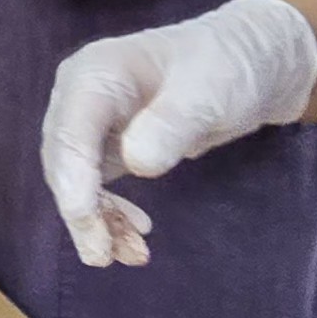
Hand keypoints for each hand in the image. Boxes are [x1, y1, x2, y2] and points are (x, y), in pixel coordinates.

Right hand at [34, 0, 316, 269]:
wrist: (252, 62)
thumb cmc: (229, 66)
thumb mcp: (209, 93)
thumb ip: (172, 124)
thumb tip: (137, 163)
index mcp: (96, 73)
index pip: (70, 132)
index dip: (73, 181)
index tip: (88, 225)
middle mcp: (82, 96)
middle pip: (64, 161)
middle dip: (82, 211)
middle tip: (105, 255)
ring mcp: (93, 122)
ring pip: (76, 180)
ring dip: (97, 220)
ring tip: (134, 253)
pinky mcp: (109, 145)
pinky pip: (96, 186)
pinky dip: (110, 214)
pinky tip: (136, 232)